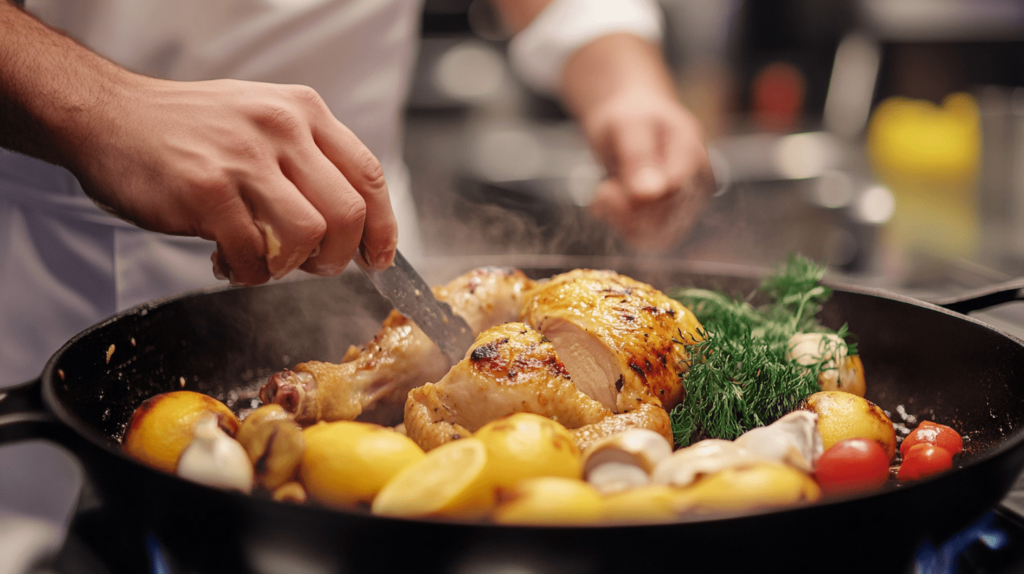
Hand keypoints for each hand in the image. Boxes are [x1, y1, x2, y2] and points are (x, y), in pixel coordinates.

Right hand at [76, 77, 397, 284]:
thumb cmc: (189, 129)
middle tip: (316, 267)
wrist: (109, 115)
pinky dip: (246, 273)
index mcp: (303, 112)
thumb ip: (307, 160)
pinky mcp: (206, 190)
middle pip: (348, 212)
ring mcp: (244, 158)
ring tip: (264, 263)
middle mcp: (281, 128)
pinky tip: (227, 262)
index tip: (377, 258)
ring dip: (291, 266)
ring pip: (308, 235)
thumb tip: (352, 222)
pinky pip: (251, 253)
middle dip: (339, 256)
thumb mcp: (263, 120)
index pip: (368, 176)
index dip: (382, 227)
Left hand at [558, 33, 714, 250]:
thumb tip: (649, 194)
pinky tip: (607, 204)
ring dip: (621, 221)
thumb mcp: (628, 126)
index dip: (639, 198)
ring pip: (656, 235)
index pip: (674, 190)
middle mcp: (694, 184)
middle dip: (625, 210)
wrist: (628, 120)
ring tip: (604, 194)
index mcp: (692, 154)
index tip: (607, 188)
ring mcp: (682, 203)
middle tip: (603, 190)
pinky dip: (620, 225)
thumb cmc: (631, 115)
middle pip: (666, 218)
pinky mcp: (666, 217)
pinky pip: (645, 237)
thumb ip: (639, 156)